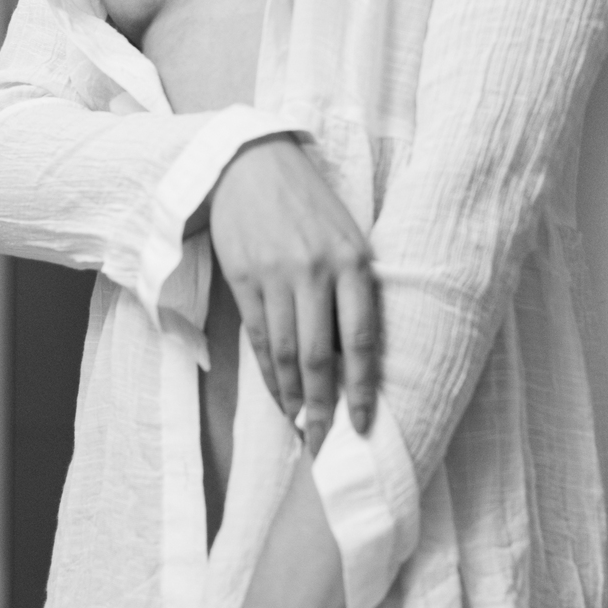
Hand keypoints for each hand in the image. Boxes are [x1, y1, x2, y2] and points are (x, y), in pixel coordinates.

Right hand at [206, 135, 377, 452]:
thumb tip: (356, 354)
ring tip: (300, 427)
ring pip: (287, 354)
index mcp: (351, 261)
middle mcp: (315, 272)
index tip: (364, 425)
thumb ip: (354, 287)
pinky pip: (258, 338)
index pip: (361, 340)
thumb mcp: (347, 234)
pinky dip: (269, 374)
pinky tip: (278, 396)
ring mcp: (275, 277)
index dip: (362, 389)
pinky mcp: (243, 279)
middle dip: (324, 408)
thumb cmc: (308, 202)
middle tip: (324, 445)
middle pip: (321, 357)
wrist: (250, 163)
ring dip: (293, 398)